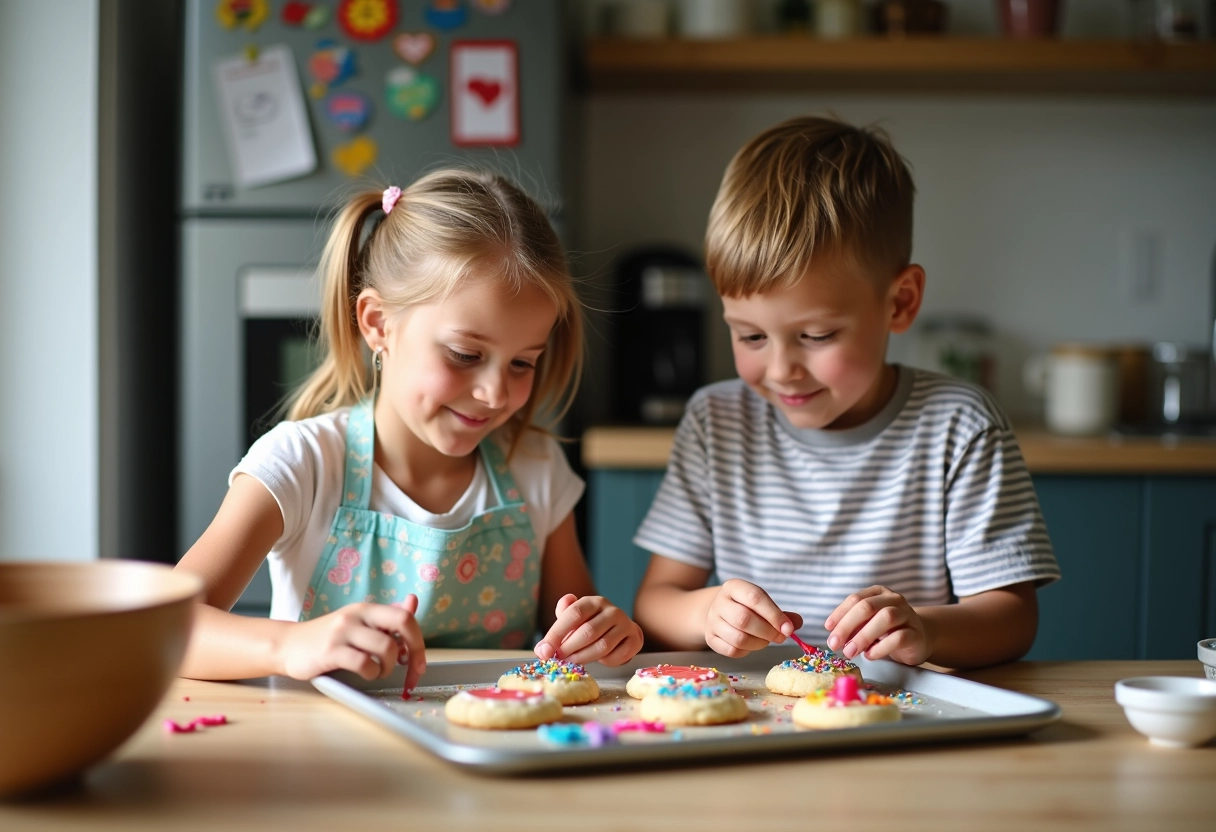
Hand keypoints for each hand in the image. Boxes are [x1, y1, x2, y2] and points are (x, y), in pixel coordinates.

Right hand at [278, 596, 426, 690]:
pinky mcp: (330, 651)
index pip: (405, 617)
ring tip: (377, 671)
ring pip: (386, 647)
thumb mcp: (358, 624)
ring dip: (388, 667)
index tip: (419, 663)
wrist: (288, 645)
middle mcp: (357, 615)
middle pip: (403, 623)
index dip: (419, 641)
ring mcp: (343, 632)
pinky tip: (364, 673)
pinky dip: (371, 673)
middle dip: (414, 651)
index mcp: (367, 609)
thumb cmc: (328, 638)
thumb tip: (412, 602)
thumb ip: (385, 618)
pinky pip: (364, 663)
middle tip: (410, 669)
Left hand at [534, 594, 642, 665]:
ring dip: (584, 657)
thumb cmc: (591, 625)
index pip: (573, 614)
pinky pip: (617, 656)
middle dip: (569, 648)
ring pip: (602, 646)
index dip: (556, 633)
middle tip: (558, 659)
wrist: (620, 630)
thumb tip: (542, 647)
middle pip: (588, 631)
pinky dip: (605, 662)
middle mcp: (612, 610)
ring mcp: (625, 624)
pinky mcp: (635, 639)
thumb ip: (558, 627)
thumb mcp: (574, 620)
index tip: (544, 650)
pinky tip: (599, 660)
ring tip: (573, 661)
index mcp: (593, 601)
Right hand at [704, 579, 802, 657]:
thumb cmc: (747, 607)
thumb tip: (796, 623)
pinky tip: (751, 644)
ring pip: (738, 638)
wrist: (720, 612)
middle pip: (744, 619)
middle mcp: (719, 602)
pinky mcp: (710, 638)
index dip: (774, 615)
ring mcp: (712, 621)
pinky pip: (731, 650)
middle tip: (780, 637)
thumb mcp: (763, 603)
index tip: (789, 629)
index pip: (754, 598)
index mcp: (733, 587)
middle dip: (767, 632)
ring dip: (759, 644)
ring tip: (766, 640)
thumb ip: (781, 613)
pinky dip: (746, 651)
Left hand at [824, 585, 931, 665]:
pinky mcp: (916, 634)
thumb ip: (853, 626)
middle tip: (834, 644)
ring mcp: (907, 615)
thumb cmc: (887, 631)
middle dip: (847, 625)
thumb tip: (833, 636)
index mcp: (878, 593)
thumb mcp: (867, 625)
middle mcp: (893, 599)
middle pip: (868, 606)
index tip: (828, 629)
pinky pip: (898, 638)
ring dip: (863, 636)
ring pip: (885, 618)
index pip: (855, 599)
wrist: (919, 638)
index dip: (840, 613)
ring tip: (850, 652)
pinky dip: (880, 648)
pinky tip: (870, 655)